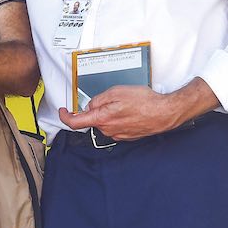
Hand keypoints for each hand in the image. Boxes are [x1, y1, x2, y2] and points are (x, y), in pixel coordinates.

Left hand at [58, 85, 185, 141]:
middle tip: (111, 97)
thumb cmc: (145, 102)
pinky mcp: (127, 136)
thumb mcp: (117, 92)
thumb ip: (99, 99)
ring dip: (110, 113)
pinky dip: (119, 118)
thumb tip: (90, 105)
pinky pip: (116, 126)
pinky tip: (130, 110)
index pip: (75, 122)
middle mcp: (108, 130)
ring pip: (105, 122)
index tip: (62, 111)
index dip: (65, 117)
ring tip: (126, 103)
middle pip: (93, 119)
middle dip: (97, 109)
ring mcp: (118, 135)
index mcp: (102, 119)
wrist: (164, 113)